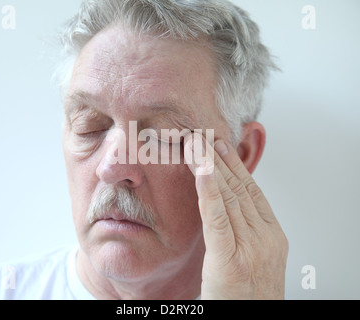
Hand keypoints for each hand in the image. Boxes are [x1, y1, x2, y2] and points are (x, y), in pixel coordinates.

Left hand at [184, 135, 288, 299]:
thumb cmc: (249, 297)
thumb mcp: (255, 259)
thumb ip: (245, 232)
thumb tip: (226, 206)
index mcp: (273, 236)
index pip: (252, 190)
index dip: (235, 165)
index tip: (220, 145)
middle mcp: (266, 238)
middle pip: (239, 188)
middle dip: (219, 159)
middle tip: (203, 134)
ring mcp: (252, 249)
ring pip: (228, 198)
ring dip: (209, 167)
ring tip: (196, 144)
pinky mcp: (231, 261)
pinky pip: (218, 219)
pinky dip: (209, 192)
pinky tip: (202, 170)